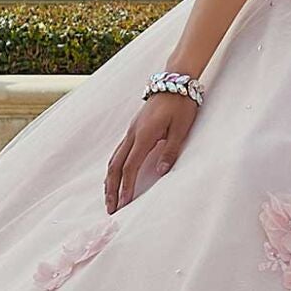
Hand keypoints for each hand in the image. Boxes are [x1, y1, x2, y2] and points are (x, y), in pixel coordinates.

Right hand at [105, 91, 200, 212]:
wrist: (174, 82)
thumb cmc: (180, 104)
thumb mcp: (181, 128)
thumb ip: (171, 151)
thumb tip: (161, 172)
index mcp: (144, 135)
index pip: (130, 167)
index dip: (126, 187)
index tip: (124, 204)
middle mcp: (133, 134)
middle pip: (115, 166)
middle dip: (111, 188)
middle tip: (111, 208)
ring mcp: (131, 131)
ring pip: (114, 159)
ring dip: (110, 179)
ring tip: (109, 197)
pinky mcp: (133, 129)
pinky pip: (118, 151)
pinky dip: (114, 168)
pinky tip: (114, 177)